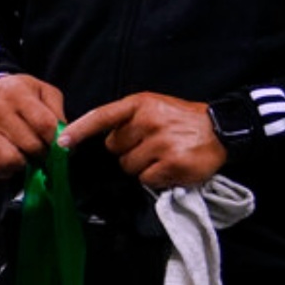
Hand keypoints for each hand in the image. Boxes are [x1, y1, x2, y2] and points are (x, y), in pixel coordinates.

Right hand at [0, 72, 65, 177]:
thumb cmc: (18, 91)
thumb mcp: (43, 90)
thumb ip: (57, 111)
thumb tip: (66, 139)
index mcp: (18, 95)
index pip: (44, 125)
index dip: (57, 139)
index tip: (59, 143)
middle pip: (30, 145)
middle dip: (43, 153)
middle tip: (44, 150)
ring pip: (9, 160)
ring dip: (23, 163)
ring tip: (27, 156)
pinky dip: (4, 171)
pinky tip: (11, 162)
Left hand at [60, 92, 226, 189]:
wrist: (222, 128)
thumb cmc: (180, 119)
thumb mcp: (152, 107)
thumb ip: (126, 119)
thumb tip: (98, 138)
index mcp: (139, 104)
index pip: (102, 116)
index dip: (79, 130)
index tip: (62, 143)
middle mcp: (148, 121)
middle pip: (114, 148)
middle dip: (127, 150)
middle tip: (150, 145)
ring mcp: (161, 143)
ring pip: (128, 166)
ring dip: (141, 166)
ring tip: (162, 155)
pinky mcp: (173, 164)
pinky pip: (146, 179)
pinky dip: (155, 177)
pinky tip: (170, 166)